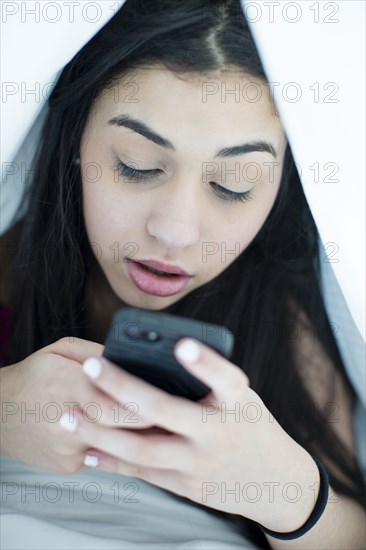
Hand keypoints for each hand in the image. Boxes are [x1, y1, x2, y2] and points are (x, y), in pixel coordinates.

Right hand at [0, 337, 153, 472]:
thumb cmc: (34, 376)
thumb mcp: (62, 350)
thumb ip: (97, 353)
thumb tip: (132, 360)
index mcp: (66, 386)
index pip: (113, 402)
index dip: (141, 404)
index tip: (164, 399)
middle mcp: (65, 422)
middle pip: (119, 428)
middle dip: (149, 422)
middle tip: (172, 414)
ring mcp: (67, 449)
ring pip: (116, 445)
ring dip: (137, 436)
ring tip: (157, 425)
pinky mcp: (69, 466)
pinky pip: (104, 455)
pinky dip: (117, 444)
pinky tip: (125, 435)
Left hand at [66, 338, 318, 530]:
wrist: (277, 482)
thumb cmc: (251, 425)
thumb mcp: (242, 398)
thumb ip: (208, 383)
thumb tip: (156, 360)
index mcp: (239, 403)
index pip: (227, 379)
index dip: (205, 362)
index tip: (182, 344)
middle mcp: (219, 433)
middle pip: (166, 411)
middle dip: (123, 388)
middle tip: (91, 367)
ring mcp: (201, 464)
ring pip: (144, 450)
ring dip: (101, 433)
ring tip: (68, 416)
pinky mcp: (188, 487)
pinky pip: (144, 473)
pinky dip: (113, 461)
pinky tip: (88, 450)